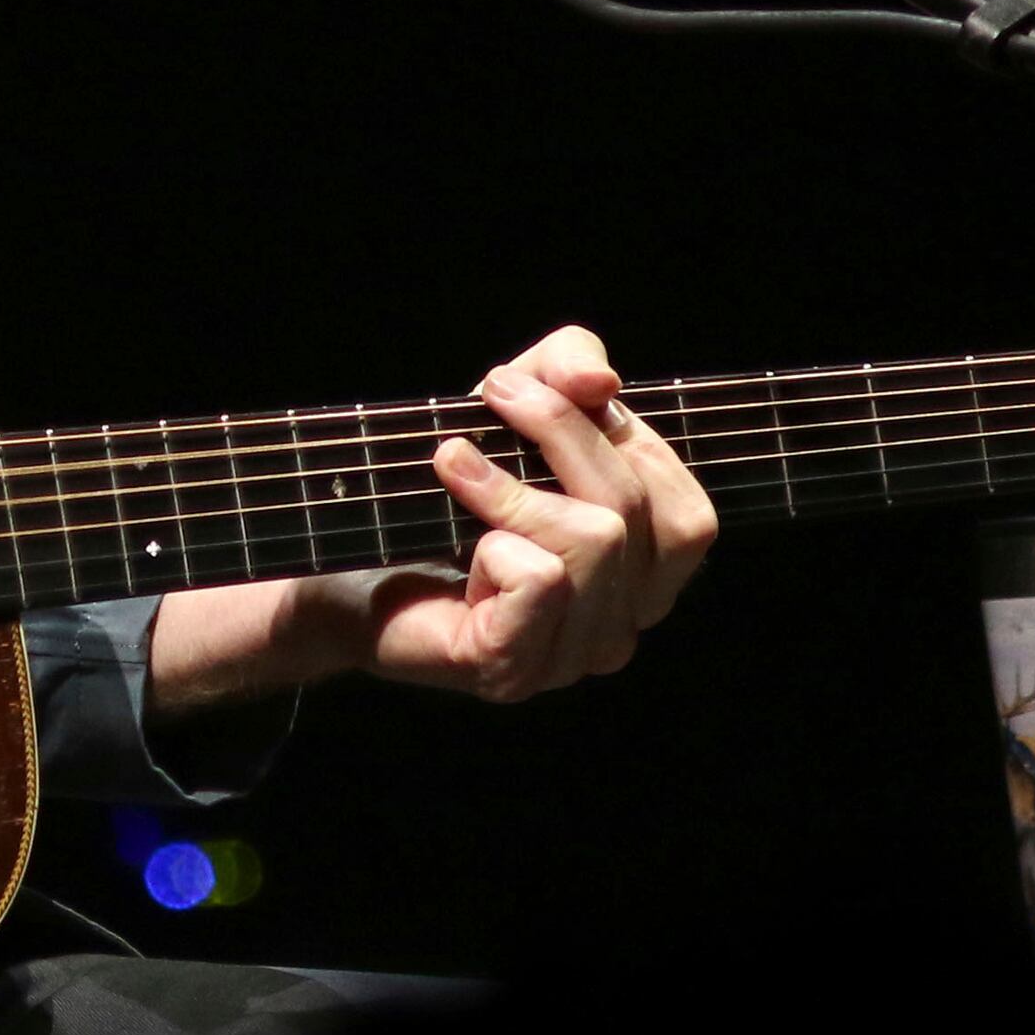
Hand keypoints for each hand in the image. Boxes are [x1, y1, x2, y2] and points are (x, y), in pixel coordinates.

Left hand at [376, 326, 714, 697]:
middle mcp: (621, 625)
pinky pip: (541, 579)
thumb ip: (569, 367)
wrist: (346, 570)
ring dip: (512, 488)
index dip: (628, 441)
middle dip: (560, 433)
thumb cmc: (442, 491)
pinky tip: (459, 548)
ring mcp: (570, 657)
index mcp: (642, 575)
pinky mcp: (513, 666)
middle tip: (493, 394)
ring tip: (453, 467)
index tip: (543, 392)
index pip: (688, 517)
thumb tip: (600, 382)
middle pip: (635, 510)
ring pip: (596, 540)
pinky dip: (494, 543)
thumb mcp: (515, 404)